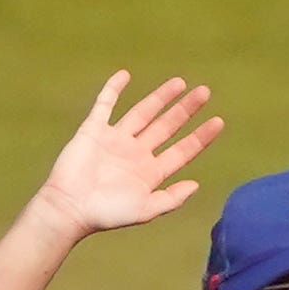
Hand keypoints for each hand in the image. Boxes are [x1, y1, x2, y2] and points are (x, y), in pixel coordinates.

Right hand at [30, 72, 223, 239]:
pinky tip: (125, 75)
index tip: (218, 121)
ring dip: (160, 97)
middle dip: (185, 110)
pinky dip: (113, 90)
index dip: (200, 137)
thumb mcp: (145, 211)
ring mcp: (115, 140)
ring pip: (143, 112)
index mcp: (150, 172)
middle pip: (167, 126)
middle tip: (204, 92)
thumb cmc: (107, 214)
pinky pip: (105, 105)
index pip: (182, 150)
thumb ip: (170, 198)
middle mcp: (136, 153)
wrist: (70, 208)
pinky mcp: (94, 130)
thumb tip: (196, 184)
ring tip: (179, 82)